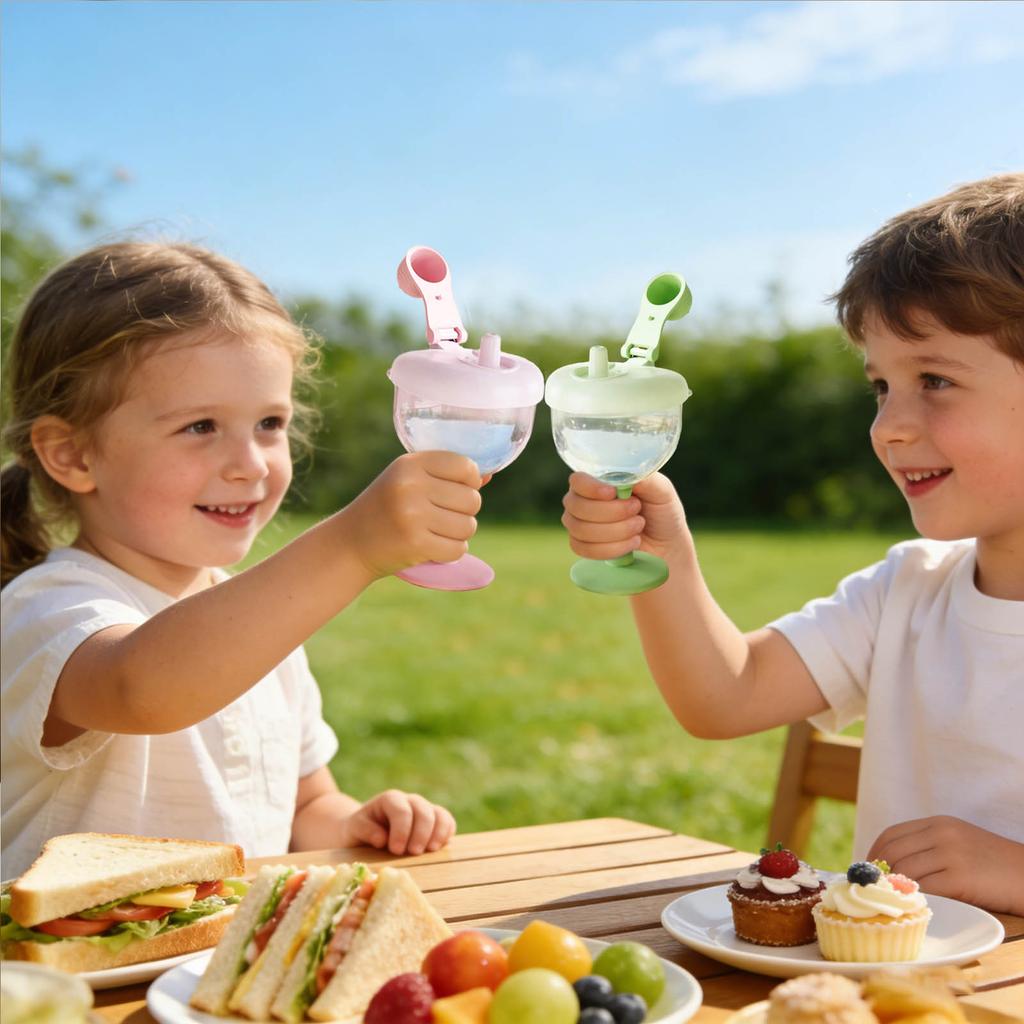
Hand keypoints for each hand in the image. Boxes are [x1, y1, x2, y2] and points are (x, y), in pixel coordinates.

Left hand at [339, 790, 456, 855]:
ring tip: (430, 851)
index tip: (396, 850)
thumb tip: (382, 838)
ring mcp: (423, 810)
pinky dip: (446, 833)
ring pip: (439, 814)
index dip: (402, 830)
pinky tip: (438, 847)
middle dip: (421, 833)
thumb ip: (365, 830)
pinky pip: (447, 821)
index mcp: (390, 800)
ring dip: (437, 833)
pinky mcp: (434, 821)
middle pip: (423, 811)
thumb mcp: (354, 828)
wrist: (365, 831)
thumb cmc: (359, 830)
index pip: (402, 810)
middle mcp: (409, 801)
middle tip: (414, 853)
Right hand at [340, 452, 482, 579]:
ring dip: (460, 533)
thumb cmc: (386, 507)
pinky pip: (458, 549)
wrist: (350, 543)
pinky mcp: (415, 544)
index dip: (471, 480)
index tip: (458, 488)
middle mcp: (411, 486)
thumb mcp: (408, 480)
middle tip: (443, 515)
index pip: (465, 466)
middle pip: (472, 499)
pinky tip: (434, 546)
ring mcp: (412, 516)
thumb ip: (445, 474)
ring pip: (468, 526)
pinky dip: (452, 551)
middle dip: (465, 511)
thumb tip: (488, 474)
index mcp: (410, 464)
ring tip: (437, 531)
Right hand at [561, 471, 686, 560]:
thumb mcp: (661, 490)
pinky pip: (584, 549)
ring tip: (638, 527)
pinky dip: (611, 549)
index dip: (591, 488)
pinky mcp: (582, 546)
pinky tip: (630, 544)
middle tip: (637, 510)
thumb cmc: (661, 511)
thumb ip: (644, 478)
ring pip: (581, 529)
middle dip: (612, 512)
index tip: (612, 493)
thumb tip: (626, 475)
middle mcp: (582, 499)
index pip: (578, 481)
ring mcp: (578, 524)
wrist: (667, 544)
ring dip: (616, 531)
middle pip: (577, 506)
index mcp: (597, 480)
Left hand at [867, 816, 1023, 913]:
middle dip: (877, 873)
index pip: (891, 834)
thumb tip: (889, 864)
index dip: (873, 853)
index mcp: (938, 823)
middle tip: (872, 890)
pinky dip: (914, 898)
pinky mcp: (961, 879)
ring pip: (905, 872)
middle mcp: (942, 835)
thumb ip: (928, 846)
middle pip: (893, 853)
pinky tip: (912, 906)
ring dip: (894, 889)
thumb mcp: (959, 841)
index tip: (867, 871)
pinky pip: (926, 890)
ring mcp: (951, 855)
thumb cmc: (993, 864)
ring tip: (890, 901)